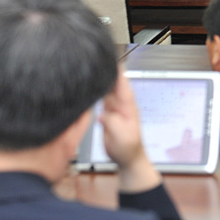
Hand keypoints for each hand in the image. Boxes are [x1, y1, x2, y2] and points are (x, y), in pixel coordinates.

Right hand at [100, 69, 160, 192]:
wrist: (127, 158)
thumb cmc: (128, 148)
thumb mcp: (121, 135)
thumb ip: (112, 122)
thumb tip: (103, 114)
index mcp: (128, 107)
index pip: (123, 85)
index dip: (117, 73)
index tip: (111, 61)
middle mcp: (122, 104)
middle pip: (114, 83)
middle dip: (108, 71)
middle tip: (97, 61)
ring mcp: (115, 108)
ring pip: (108, 89)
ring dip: (102, 79)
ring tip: (93, 68)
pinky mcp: (108, 113)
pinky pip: (102, 98)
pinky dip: (98, 91)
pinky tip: (91, 85)